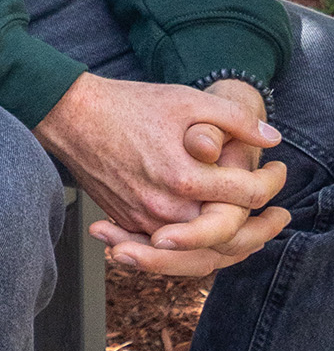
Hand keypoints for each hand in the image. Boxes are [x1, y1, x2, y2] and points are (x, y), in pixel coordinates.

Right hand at [35, 74, 287, 277]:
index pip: (248, 195)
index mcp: (184, 177)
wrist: (70, 115)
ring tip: (253, 230)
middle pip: (230, 235)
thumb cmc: (127, 104)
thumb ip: (234, 119)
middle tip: (280, 216)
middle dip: (262, 227)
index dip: (272, 182)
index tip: (277, 169)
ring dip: (232, 242)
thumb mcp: (185, 100)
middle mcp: (165, 207)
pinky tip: (211, 235)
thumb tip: (272, 139)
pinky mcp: (128, 221)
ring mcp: (144, 219)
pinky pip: (171, 247)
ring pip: (201, 250)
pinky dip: (196, 246)